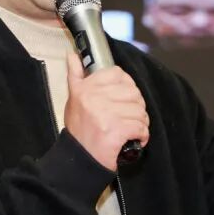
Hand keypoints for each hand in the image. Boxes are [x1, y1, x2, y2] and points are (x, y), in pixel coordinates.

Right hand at [64, 50, 148, 171]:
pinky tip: (134, 139)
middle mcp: (94, 98)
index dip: (126, 86)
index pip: (117, 74)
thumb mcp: (73, 100)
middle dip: (136, 107)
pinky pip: (140, 127)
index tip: (123, 99)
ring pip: (139, 111)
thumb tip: (72, 55)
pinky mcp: (116, 131)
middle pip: (132, 93)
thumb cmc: (79, 130)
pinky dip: (142, 136)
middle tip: (129, 118)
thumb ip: (75, 76)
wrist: (78, 159)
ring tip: (131, 130)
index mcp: (85, 88)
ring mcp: (105, 114)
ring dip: (140, 123)